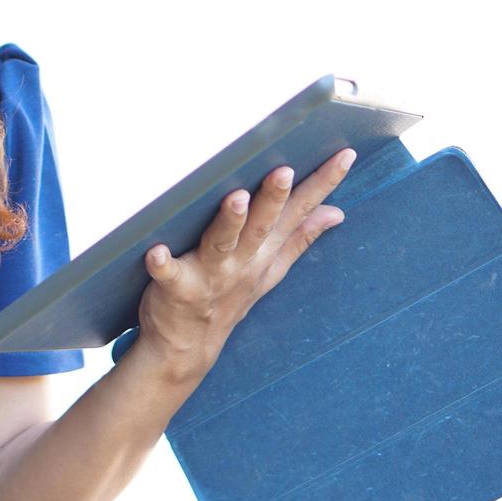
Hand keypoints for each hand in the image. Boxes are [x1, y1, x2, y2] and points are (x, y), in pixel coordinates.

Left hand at [134, 147, 357, 381]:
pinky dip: (163, 264)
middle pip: (261, 226)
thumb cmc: (227, 297)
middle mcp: (241, 262)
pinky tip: (156, 252)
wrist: (188, 346)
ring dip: (230, 222)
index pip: (299, 213)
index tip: (345, 154)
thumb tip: (336, 211)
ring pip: (222, 244)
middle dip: (274, 198)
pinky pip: (169, 275)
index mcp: (264, 252)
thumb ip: (299, 238)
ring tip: (236, 198)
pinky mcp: (176, 288)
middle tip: (284, 170)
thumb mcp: (270, 270)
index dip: (323, 183)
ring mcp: (210, 276)